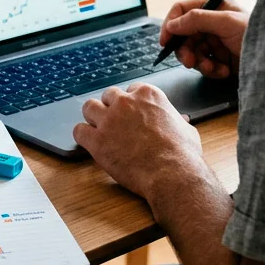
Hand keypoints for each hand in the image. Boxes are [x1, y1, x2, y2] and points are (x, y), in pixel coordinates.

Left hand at [73, 83, 208, 211]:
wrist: (172, 173)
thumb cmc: (183, 154)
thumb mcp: (186, 129)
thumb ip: (177, 120)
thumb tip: (180, 120)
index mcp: (148, 95)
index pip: (130, 90)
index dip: (130, 105)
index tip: (132, 116)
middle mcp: (125, 102)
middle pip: (108, 96)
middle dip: (111, 109)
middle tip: (115, 125)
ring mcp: (109, 120)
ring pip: (88, 107)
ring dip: (93, 118)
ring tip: (100, 131)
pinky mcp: (97, 140)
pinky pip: (78, 131)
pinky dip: (83, 137)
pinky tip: (91, 144)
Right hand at [160, 0, 247, 79]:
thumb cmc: (259, 34)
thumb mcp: (227, 22)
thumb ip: (197, 20)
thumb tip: (173, 24)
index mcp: (214, 6)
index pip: (182, 10)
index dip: (171, 24)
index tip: (165, 41)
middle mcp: (213, 23)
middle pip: (184, 35)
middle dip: (186, 50)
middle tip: (189, 61)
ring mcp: (216, 41)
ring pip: (192, 52)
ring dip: (200, 63)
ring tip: (213, 67)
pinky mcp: (221, 59)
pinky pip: (204, 65)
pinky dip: (212, 70)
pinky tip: (224, 70)